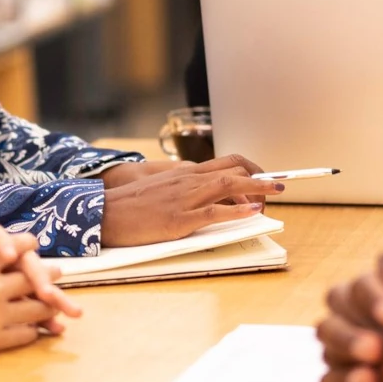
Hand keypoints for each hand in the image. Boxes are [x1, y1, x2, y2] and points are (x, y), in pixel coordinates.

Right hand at [0, 222, 59, 361]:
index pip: (15, 249)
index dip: (28, 245)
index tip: (35, 245)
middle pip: (32, 279)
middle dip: (46, 275)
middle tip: (58, 272)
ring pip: (34, 309)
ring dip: (47, 306)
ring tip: (55, 303)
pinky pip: (23, 335)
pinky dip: (32, 331)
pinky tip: (35, 330)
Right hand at [101, 154, 280, 246]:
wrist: (103, 212)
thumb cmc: (130, 205)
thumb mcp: (161, 189)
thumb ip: (185, 188)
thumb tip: (208, 195)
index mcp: (184, 174)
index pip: (226, 162)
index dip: (250, 168)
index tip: (265, 176)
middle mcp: (187, 181)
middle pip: (232, 171)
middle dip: (260, 178)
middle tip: (279, 186)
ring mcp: (183, 199)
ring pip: (227, 186)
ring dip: (256, 189)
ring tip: (275, 194)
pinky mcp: (177, 219)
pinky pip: (212, 212)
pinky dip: (235, 212)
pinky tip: (250, 212)